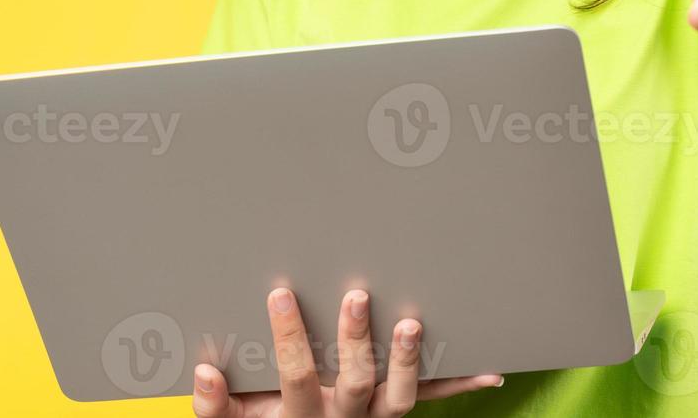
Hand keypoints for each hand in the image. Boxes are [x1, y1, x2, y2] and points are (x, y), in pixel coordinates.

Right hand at [191, 287, 503, 416]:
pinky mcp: (396, 411)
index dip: (290, 335)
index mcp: (299, 412)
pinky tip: (493, 370)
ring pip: (401, 396)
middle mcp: (343, 417)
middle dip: (357, 340)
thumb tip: (204, 372)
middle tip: (358, 295)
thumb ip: (215, 405)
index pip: (295, 372)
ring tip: (414, 323)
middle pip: (355, 382)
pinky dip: (462, 383)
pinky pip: (433, 398)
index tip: (281, 292)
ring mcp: (375, 417)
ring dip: (411, 360)